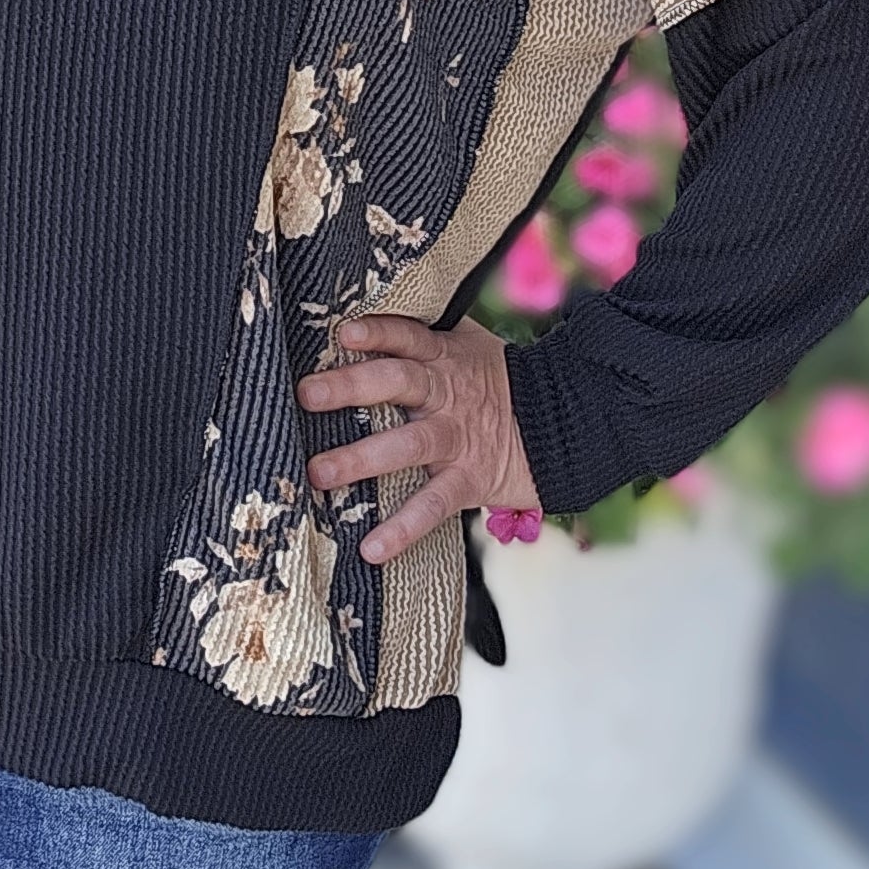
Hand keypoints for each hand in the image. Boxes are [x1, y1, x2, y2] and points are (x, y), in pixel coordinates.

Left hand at [296, 313, 537, 564]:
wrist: (562, 425)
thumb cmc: (496, 382)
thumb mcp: (467, 346)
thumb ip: (422, 335)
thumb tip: (357, 318)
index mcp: (443, 356)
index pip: (407, 336)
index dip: (377, 332)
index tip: (342, 333)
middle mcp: (446, 393)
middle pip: (397, 382)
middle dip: (351, 387)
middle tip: (307, 394)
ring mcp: (456, 437)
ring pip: (406, 444)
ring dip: (360, 458)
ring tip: (318, 472)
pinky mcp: (468, 480)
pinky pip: (432, 505)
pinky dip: (402, 530)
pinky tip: (371, 550)